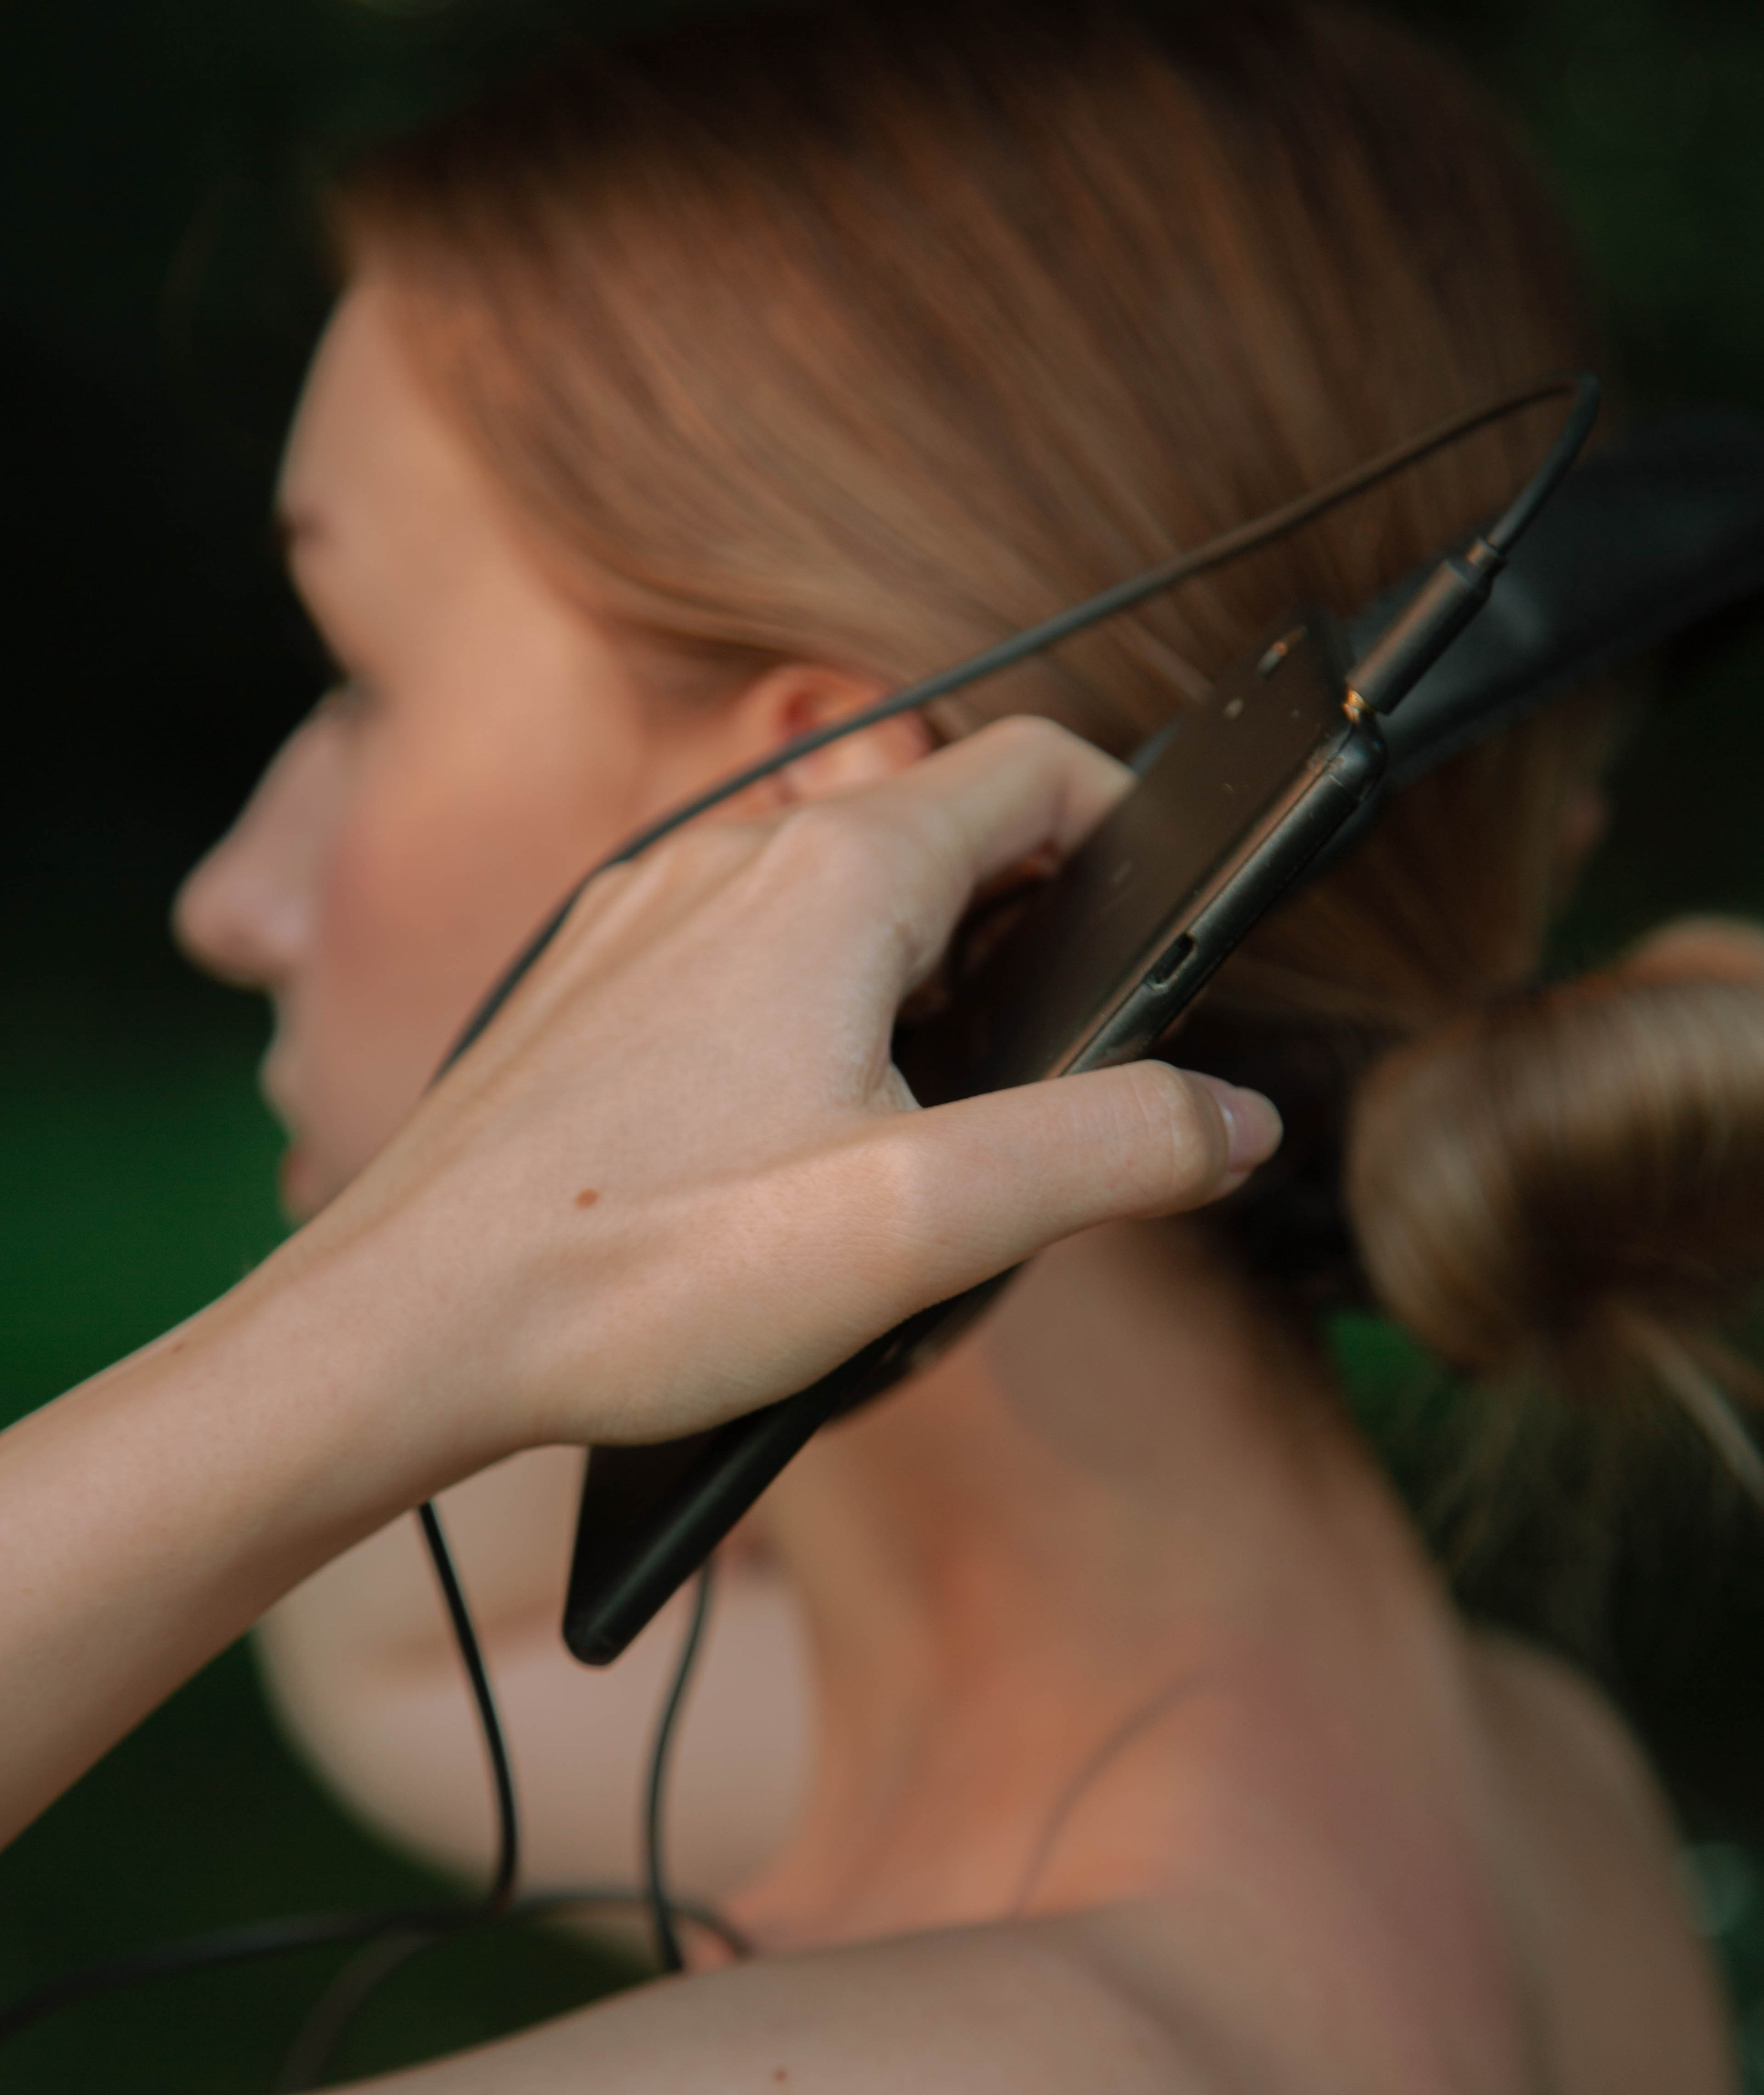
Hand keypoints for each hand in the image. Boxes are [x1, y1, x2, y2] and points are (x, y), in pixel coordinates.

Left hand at [310, 716, 1281, 1463]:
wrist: (406, 1327)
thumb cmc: (642, 1272)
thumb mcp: (922, 1225)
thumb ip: (1110, 1152)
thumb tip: (1232, 1117)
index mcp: (834, 876)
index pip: (1040, 766)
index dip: (1136, 833)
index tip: (1164, 939)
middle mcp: (732, 855)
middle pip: (947, 832)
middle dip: (1035, 930)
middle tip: (1056, 1081)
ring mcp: (650, 913)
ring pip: (845, 895)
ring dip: (926, 981)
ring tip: (930, 1135)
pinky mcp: (597, 981)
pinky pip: (751, 949)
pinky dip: (823, 1010)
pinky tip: (797, 1145)